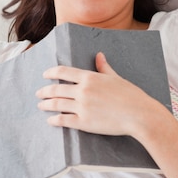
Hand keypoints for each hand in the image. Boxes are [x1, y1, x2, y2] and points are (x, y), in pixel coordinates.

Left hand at [36, 53, 160, 137]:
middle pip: (56, 89)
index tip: (45, 75)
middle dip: (45, 91)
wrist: (139, 115)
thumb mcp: (116, 78)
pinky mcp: (84, 123)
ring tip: (41, 105)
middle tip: (39, 93)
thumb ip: (104, 67)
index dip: (51, 73)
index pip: (63, 72)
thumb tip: (99, 55)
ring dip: (46, 105)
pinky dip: (54, 120)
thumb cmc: (131, 95)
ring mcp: (82, 107)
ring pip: (57, 105)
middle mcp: (83, 91)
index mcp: (90, 78)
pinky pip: (64, 120)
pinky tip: (50, 120)